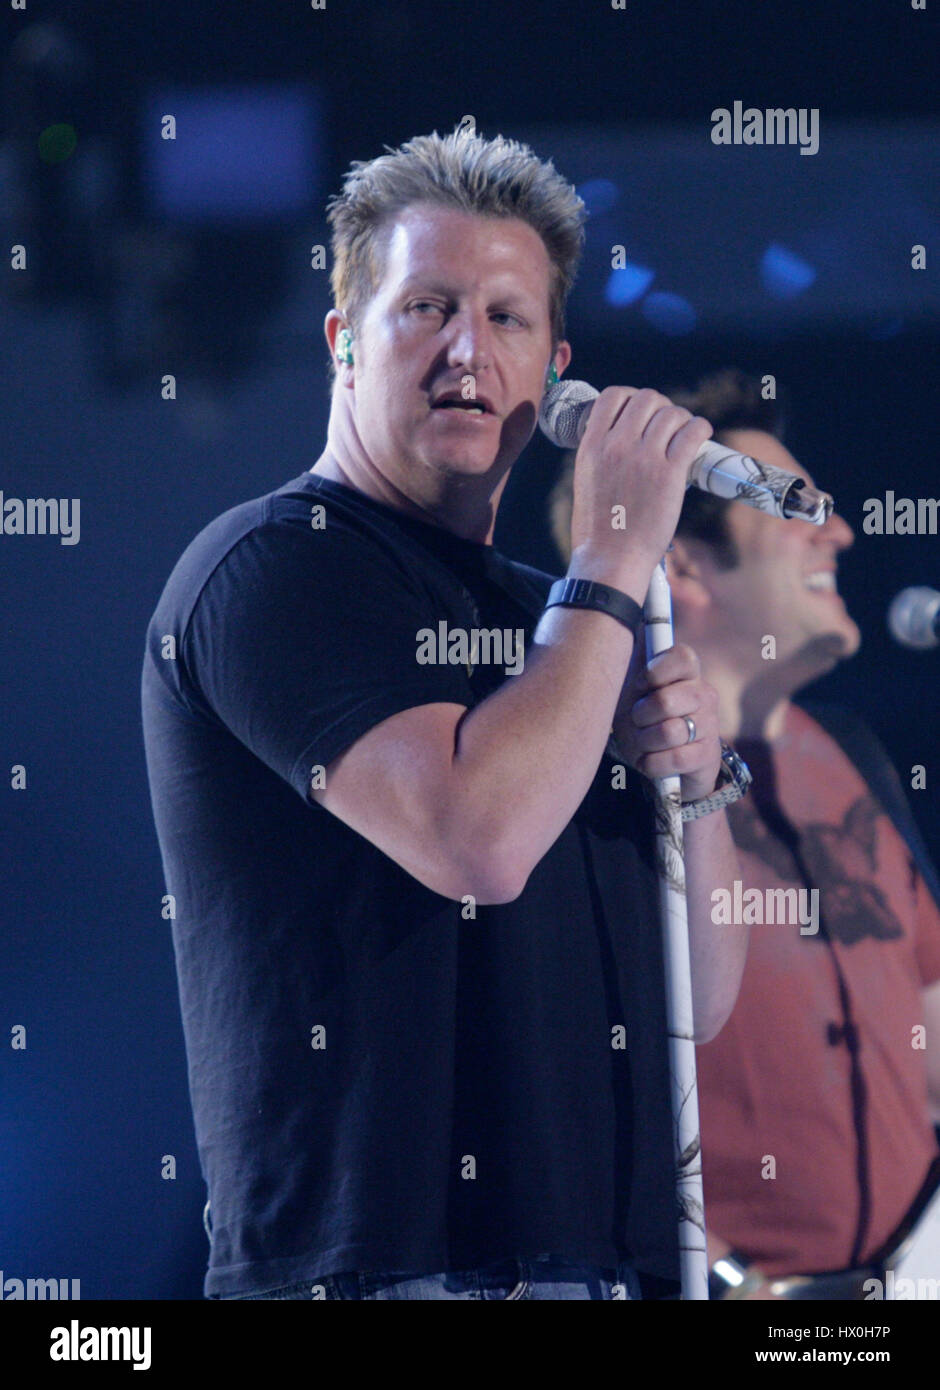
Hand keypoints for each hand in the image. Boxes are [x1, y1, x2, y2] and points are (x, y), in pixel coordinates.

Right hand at [569, 387, 712, 573]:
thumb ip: (602, 455)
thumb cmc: (598, 531)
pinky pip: (692, 432)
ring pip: (671, 413)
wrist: (609, 560)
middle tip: (665, 427)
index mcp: (592, 446)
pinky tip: (700, 435)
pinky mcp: (669, 473)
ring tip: (683, 435)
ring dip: (681, 419)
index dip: (631, 398)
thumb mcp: (587, 481)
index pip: (613, 396)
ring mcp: (644, 458)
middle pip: (647, 398)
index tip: (640, 413)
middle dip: (660, 407)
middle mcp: (617, 445)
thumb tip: (624, 440)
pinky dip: (700, 428)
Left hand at [611, 643, 721, 802]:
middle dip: (639, 716)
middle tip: (636, 720)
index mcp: (687, 671)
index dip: (654, 673)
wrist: (658, 761)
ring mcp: (710, 725)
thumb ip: (630, 657)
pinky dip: (652, 763)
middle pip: (665, 700)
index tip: (639, 686)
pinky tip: (649, 761)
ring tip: (642, 742)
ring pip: (669, 732)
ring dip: (644, 742)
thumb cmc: (640, 716)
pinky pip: (675, 758)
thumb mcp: (629, 687)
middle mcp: (704, 694)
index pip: (682, 657)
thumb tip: (621, 621)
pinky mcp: (708, 755)